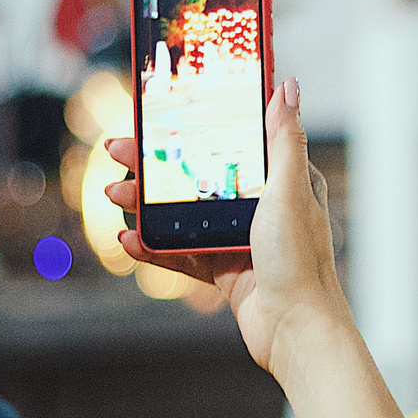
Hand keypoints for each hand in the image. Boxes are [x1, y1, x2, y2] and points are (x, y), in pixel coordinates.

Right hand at [103, 78, 346, 375]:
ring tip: (115, 194)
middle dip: (156, 164)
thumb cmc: (301, 262)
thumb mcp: (290, 190)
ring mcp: (240, 240)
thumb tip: (288, 86)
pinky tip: (128, 239)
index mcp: (281, 181)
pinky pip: (180, 255)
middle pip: (198, 175)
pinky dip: (152, 247)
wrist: (296, 331)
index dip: (195, 125)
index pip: (232, 141)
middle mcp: (260, 208)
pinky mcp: (224, 272)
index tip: (161, 113)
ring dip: (146, 204)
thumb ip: (283, 139)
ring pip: (183, 214)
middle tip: (118, 150)